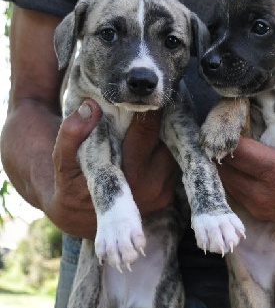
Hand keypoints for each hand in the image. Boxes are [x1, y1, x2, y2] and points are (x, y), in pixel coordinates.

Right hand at [47, 100, 178, 238]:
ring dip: (170, 131)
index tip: (147, 89)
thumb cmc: (70, 184)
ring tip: (160, 106)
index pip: (146, 132)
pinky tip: (161, 129)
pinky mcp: (170, 193)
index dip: (148, 108)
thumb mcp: (64, 162)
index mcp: (128, 178)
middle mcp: (151, 186)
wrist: (82, 218)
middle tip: (159, 92)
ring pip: (176, 150)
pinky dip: (170, 146)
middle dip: (164, 116)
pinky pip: (176, 163)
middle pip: (168, 139)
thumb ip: (71, 135)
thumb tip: (90, 106)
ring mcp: (164, 191)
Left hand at [218, 88, 274, 228]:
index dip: (231, 128)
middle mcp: (263, 194)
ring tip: (235, 135)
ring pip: (223, 176)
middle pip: (223, 163)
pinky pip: (230, 187)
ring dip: (223, 156)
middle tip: (231, 120)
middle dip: (222, 141)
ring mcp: (256, 205)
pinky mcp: (254, 210)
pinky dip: (230, 170)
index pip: (237, 151)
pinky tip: (241, 154)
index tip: (236, 110)